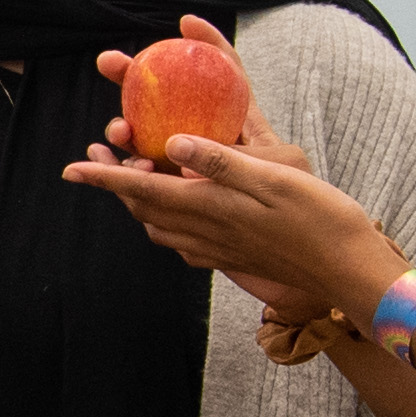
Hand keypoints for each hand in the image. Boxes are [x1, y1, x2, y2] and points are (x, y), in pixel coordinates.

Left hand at [65, 130, 401, 317]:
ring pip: (158, 226)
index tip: (70, 168)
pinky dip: (165, 218)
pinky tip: (177, 204)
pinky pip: (181, 239)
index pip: (141, 190)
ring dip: (138, 201)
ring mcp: (214, 249)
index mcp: (208, 209)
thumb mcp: (273, 178)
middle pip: (142, 209)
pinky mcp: (228, 257)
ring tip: (132, 173)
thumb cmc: (319, 218)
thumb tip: (170, 145)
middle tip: (98, 155)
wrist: (345, 271)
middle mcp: (203, 233)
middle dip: (114, 184)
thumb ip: (220, 161)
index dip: (102, 178)